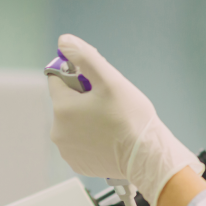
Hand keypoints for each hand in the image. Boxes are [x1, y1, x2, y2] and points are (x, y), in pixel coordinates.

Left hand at [48, 34, 202, 205]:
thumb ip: (86, 58)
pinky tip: (109, 139)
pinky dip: (91, 140)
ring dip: (87, 120)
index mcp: (62, 108)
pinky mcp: (78, 163)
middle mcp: (58, 131)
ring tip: (111, 124)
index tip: (96, 84)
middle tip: (109, 106)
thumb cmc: (133, 120)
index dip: (78, 76)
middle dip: (84, 100)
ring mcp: (67, 150)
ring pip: (73, 124)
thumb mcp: (111, 81)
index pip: (58, 78)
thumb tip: (65, 42)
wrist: (147, 156)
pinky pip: (80, 143)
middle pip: (67, 103)